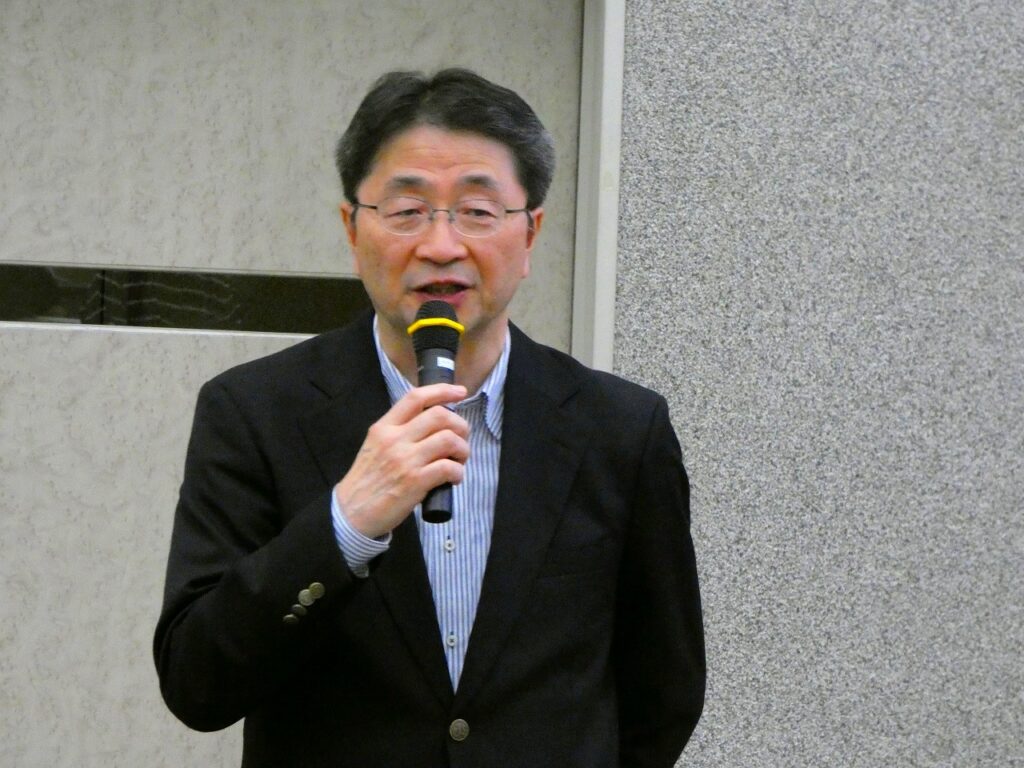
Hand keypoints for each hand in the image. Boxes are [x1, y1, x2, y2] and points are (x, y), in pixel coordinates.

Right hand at [334, 383, 468, 538]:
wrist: (351, 512)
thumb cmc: (366, 481)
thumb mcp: (375, 446)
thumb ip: (398, 433)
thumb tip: (431, 426)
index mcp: (384, 427)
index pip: (415, 397)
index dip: (443, 391)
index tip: (460, 392)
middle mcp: (394, 439)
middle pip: (440, 416)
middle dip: (460, 425)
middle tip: (461, 439)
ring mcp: (405, 460)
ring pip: (449, 439)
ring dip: (462, 449)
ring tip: (459, 460)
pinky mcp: (415, 481)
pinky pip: (448, 468)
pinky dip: (458, 472)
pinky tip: (454, 478)